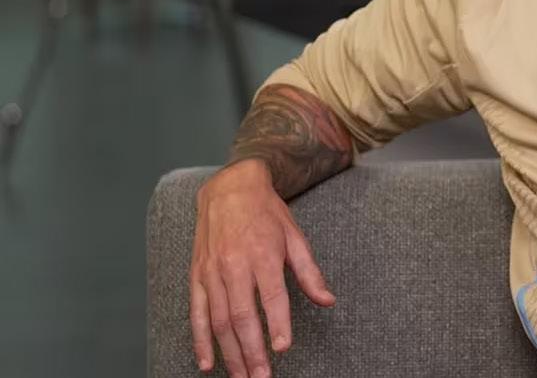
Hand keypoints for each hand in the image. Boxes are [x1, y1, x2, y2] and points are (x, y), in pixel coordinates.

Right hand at [190, 158, 335, 376]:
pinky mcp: (196, 276)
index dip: (277, 324)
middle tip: (262, 377)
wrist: (230, 189)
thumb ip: (310, 272)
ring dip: (229, 353)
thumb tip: (328, 300)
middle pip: (241, 316)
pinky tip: (206, 363)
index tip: (282, 348)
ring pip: (218, 321)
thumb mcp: (295, 237)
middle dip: (251, 351)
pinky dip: (199, 340)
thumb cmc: (267, 214)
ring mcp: (212, 272)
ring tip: (241, 377)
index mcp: (263, 255)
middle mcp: (234, 265)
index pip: (271, 296)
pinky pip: (196, 313)